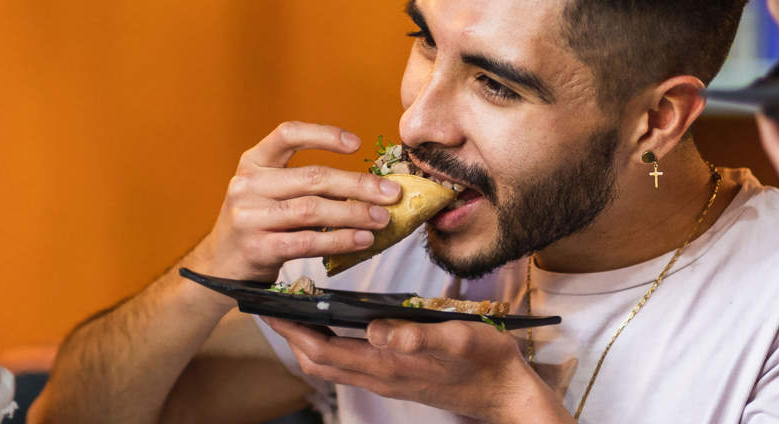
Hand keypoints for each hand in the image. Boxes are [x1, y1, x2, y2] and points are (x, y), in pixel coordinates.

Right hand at [186, 122, 401, 281]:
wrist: (219, 267)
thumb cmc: (257, 225)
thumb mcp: (269, 194)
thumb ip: (305, 185)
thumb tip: (367, 186)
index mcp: (252, 163)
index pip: (287, 134)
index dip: (323, 134)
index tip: (357, 143)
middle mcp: (247, 185)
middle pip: (312, 177)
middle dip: (358, 184)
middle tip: (391, 193)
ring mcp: (249, 217)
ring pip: (313, 209)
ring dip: (354, 213)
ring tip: (383, 219)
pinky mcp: (257, 248)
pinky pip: (307, 241)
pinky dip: (340, 239)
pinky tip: (362, 240)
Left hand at [262, 317, 567, 421]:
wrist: (506, 394)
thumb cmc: (487, 362)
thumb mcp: (460, 338)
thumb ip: (419, 335)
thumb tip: (376, 328)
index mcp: (388, 365)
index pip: (325, 350)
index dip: (294, 331)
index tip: (271, 308)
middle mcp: (380, 376)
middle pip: (318, 361)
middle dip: (290, 336)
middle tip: (271, 305)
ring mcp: (386, 379)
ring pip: (331, 365)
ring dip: (307, 342)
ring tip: (293, 312)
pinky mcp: (395, 377)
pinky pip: (349, 364)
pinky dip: (329, 346)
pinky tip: (332, 327)